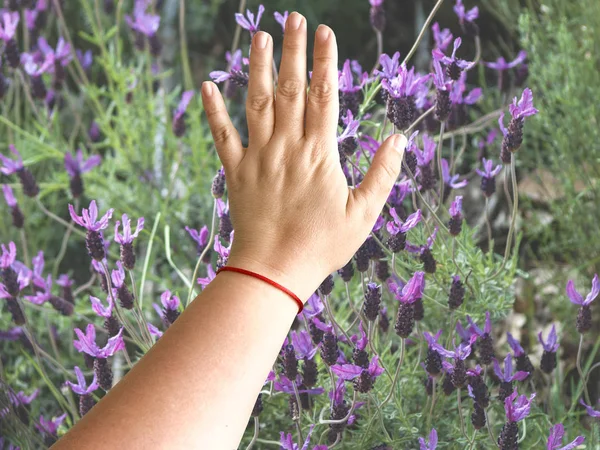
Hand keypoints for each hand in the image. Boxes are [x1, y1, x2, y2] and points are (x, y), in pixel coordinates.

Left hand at [201, 12, 406, 300]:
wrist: (274, 270)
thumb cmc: (322, 245)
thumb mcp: (363, 215)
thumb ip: (382, 174)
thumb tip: (399, 139)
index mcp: (319, 154)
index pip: (324, 96)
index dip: (325, 62)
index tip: (326, 33)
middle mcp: (287, 147)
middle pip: (291, 89)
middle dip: (294, 51)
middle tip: (294, 18)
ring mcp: (259, 157)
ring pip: (258, 103)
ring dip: (258, 68)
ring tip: (259, 36)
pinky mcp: (236, 173)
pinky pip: (223, 136)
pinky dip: (214, 111)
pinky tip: (207, 86)